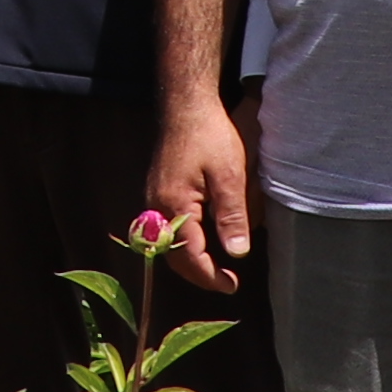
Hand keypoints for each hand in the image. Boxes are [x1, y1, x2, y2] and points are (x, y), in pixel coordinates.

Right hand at [141, 93, 259, 298]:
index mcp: (174, 205)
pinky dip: (183, 243)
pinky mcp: (157, 191)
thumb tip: (237, 253)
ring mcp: (153, 198)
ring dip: (189, 259)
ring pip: (167, 243)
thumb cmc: (210, 136)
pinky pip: (165, 228)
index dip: (210, 276)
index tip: (231, 286)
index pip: (189, 256)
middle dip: (197, 274)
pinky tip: (202, 239)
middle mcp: (156, 206)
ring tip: (215, 266)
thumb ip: (232, 216)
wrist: (186, 105)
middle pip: (172, 255)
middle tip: (225, 281)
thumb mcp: (229, 176)